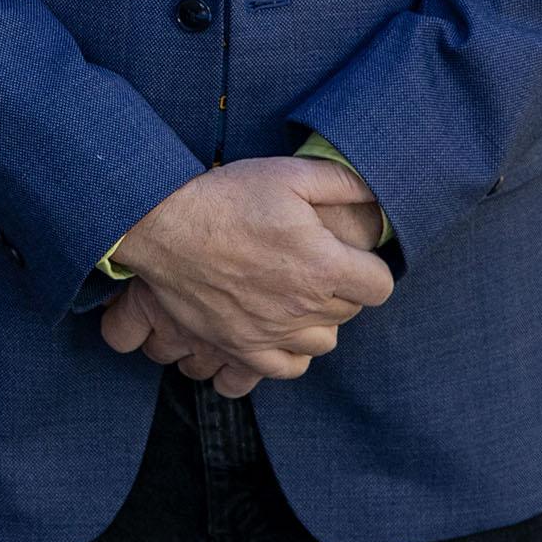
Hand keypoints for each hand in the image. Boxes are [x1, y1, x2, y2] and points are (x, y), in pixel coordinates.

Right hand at [107, 157, 394, 377]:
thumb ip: (343, 183)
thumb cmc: (225, 197)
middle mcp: (303, 306)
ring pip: (323, 341)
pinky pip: (287, 367)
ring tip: (298, 294)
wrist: (162, 225)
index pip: (380, 285)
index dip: (369, 268)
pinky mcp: (241, 347)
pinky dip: (292, 352)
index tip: (350, 256)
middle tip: (314, 262)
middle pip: (350, 311)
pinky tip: (283, 328)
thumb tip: (378, 195)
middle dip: (340, 288)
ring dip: (319, 320)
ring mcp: (271, 331)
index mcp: (323, 265)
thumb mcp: (288, 174)